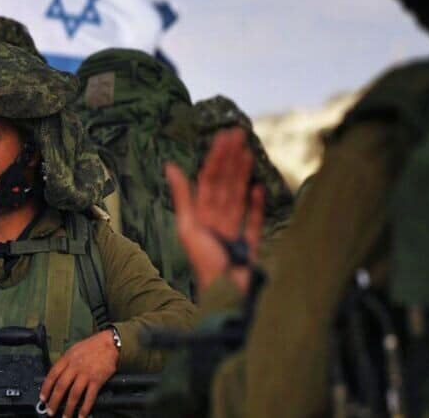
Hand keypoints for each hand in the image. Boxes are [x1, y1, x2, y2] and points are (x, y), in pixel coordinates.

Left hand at [39, 329, 118, 417]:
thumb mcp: (74, 349)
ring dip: (68, 408)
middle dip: (54, 401)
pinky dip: (85, 407)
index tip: (43, 398)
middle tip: (50, 411)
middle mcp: (75, 367)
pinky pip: (89, 396)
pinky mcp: (97, 380)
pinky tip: (81, 415)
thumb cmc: (92, 345)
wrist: (110, 343)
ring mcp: (86, 374)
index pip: (52, 374)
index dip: (46, 388)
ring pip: (74, 394)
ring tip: (65, 417)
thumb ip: (65, 362)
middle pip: (61, 386)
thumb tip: (57, 375)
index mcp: (67, 358)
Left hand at [165, 128, 264, 294]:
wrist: (227, 294)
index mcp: (200, 217)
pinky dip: (255, 205)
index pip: (208, 180)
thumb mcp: (189, 227)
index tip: (224, 137)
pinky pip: (252, 222)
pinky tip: (257, 188)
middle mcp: (215, 222)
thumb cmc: (205, 264)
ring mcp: (233, 233)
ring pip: (238, 198)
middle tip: (239, 134)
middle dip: (231, 159)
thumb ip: (183, 196)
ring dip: (242, 175)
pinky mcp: (248, 246)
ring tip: (248, 152)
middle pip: (224, 184)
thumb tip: (170, 165)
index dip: (216, 158)